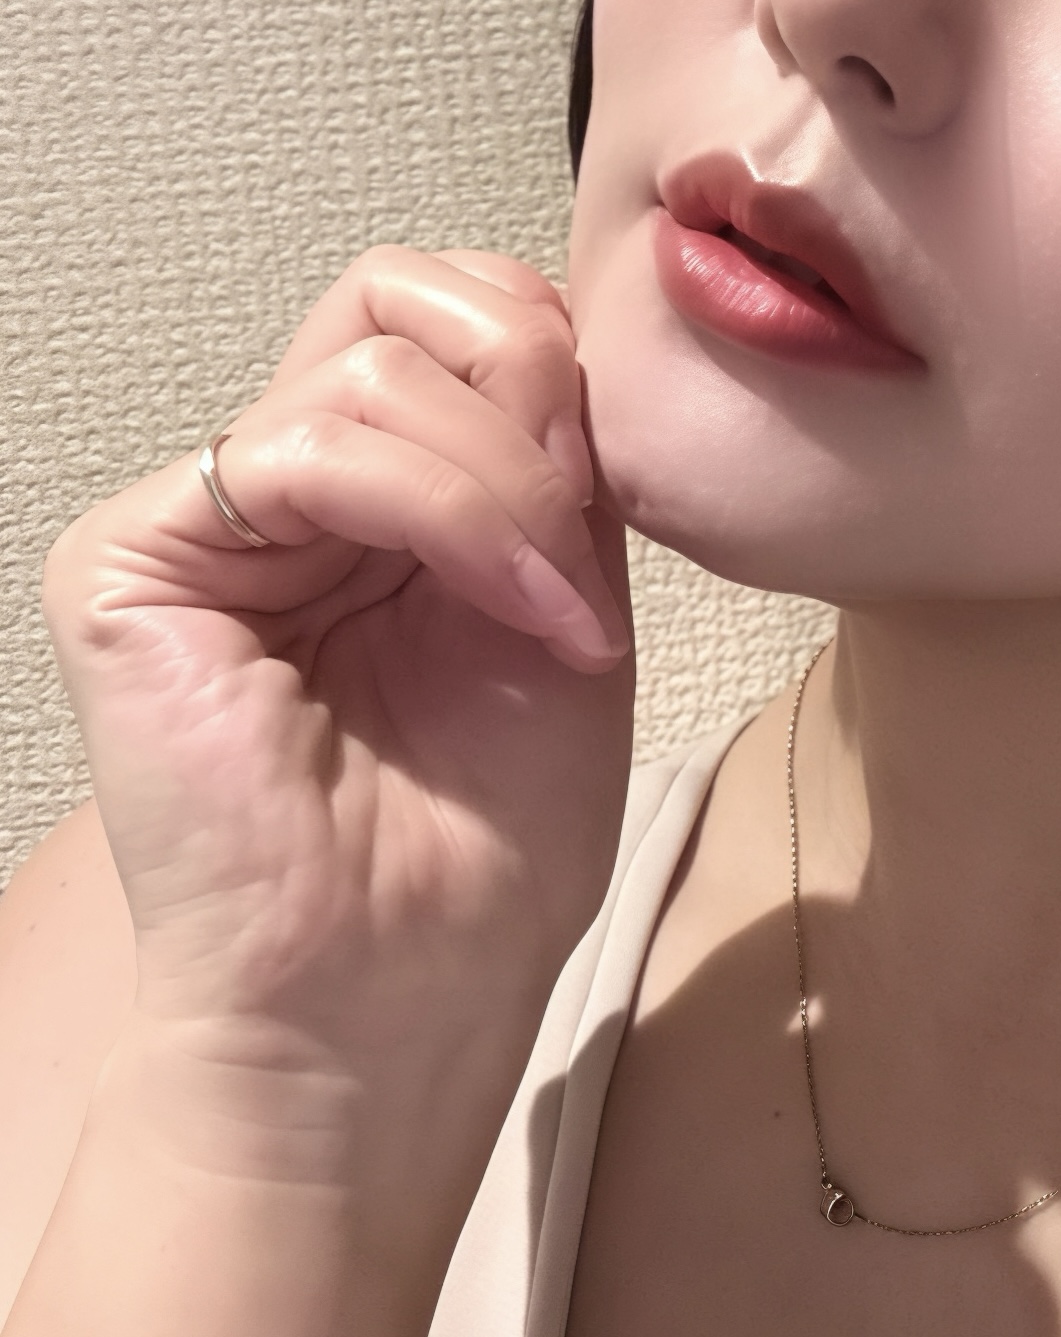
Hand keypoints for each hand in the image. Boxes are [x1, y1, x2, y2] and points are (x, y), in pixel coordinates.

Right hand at [41, 247, 635, 1223]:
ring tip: (559, 626)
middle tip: (585, 552)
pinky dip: (448, 513)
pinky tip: (520, 616)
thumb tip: (558, 352)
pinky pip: (305, 449)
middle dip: (536, 406)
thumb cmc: (478, 869)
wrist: (391, 1009)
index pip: (462, 330)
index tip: (623, 524)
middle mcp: (288, 499)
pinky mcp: (136, 564)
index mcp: (386, 512)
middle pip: (408, 301)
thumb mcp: (568, 631)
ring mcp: (208, 525)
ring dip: (511, 489)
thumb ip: (559, 484)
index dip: (562, 386)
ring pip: (373, 365)